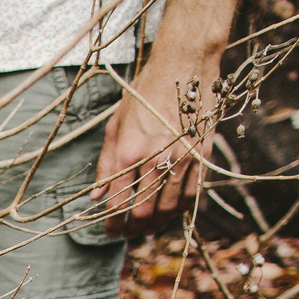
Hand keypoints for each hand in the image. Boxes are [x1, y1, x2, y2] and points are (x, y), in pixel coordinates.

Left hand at [92, 54, 220, 233]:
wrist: (186, 65)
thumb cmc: (146, 91)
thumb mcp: (116, 124)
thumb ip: (106, 163)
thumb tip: (95, 196)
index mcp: (129, 152)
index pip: (118, 203)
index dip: (112, 224)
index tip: (109, 231)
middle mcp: (156, 159)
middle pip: (143, 212)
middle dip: (133, 229)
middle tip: (128, 234)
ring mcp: (183, 159)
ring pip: (169, 209)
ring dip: (156, 223)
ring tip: (147, 227)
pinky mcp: (203, 156)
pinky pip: (192, 195)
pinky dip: (180, 209)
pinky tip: (169, 211)